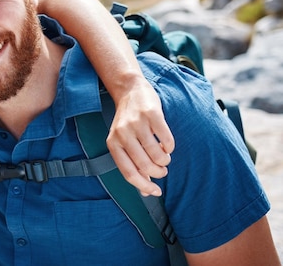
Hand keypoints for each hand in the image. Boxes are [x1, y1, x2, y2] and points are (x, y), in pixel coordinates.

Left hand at [105, 80, 174, 196]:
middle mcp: (123, 134)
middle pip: (145, 166)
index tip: (157, 192)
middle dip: (158, 173)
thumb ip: (133, 165)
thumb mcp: (123, 143)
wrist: (130, 91)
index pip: (129, 173)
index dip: (144, 186)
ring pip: (157, 155)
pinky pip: (167, 140)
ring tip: (164, 157)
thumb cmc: (128, 123)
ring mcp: (137, 124)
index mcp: (113, 144)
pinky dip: (170, 147)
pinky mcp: (152, 114)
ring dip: (165, 161)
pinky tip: (167, 145)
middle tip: (162, 170)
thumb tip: (147, 193)